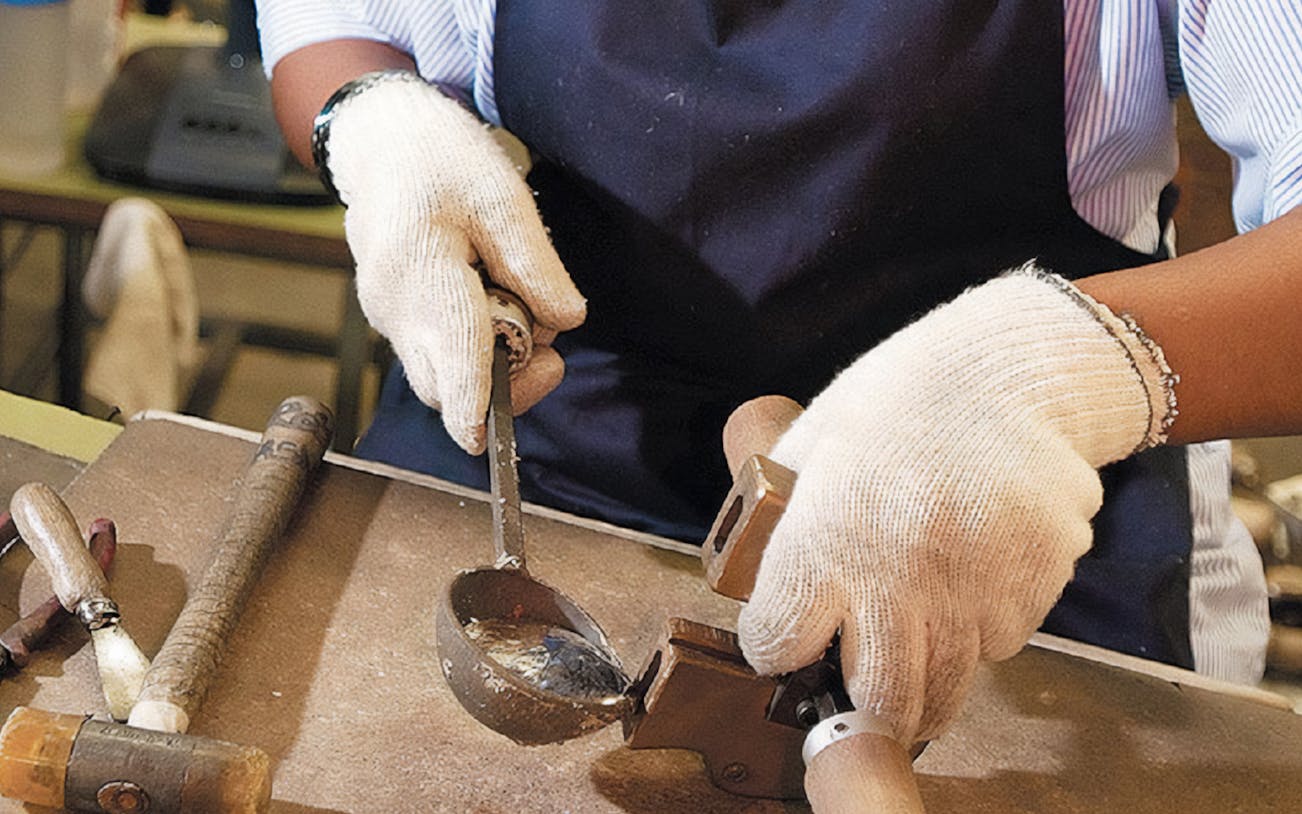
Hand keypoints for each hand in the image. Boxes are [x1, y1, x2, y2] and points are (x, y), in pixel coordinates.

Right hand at [321, 72, 585, 452]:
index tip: (485, 441)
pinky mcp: (397, 320)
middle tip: (549, 348)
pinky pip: (439, 356)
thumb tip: (565, 323)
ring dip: (492, 363)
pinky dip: (475, 346)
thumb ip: (535, 265)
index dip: (470, 404)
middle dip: (504, 384)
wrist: (382, 141)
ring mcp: (389, 319)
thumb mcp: (503, 196)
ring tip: (519, 302)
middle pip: (444, 388)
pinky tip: (491, 298)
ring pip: (443, 377)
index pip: (449, 355)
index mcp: (418, 272)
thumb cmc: (442, 159)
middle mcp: (393, 308)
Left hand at [737, 267, 1176, 743]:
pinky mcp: (1035, 586)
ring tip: (917, 640)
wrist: (1015, 368)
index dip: (772, 646)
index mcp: (824, 539)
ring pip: (948, 685)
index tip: (782, 638)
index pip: (777, 644)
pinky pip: (1002, 642)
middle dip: (864, 707)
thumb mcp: (814, 441)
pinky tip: (971, 584)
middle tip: (862, 689)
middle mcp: (898, 579)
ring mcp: (974, 590)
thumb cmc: (901, 399)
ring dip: (927, 677)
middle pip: (879, 701)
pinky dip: (981, 632)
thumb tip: (762, 580)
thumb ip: (783, 518)